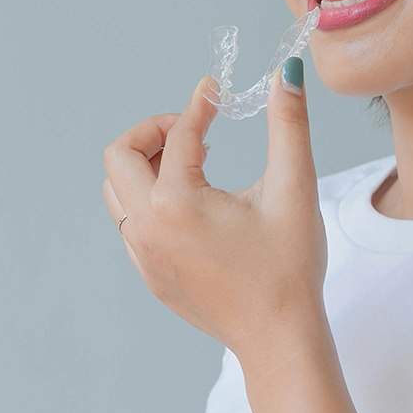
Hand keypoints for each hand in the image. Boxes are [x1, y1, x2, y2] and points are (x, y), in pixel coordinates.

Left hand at [101, 61, 326, 358]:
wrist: (279, 338)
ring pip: (117, 190)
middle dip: (155, 131)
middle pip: (119, 156)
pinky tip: (194, 202)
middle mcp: (146, 228)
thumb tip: (286, 74)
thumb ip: (289, 124)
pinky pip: (129, 221)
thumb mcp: (295, 187)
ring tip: (193, 161)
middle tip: (196, 129)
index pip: (181, 135)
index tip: (217, 91)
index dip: (200, 105)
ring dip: (147, 164)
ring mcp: (142, 256)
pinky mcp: (150, 274)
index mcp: (177, 203)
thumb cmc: (289, 266)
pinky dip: (150, 197)